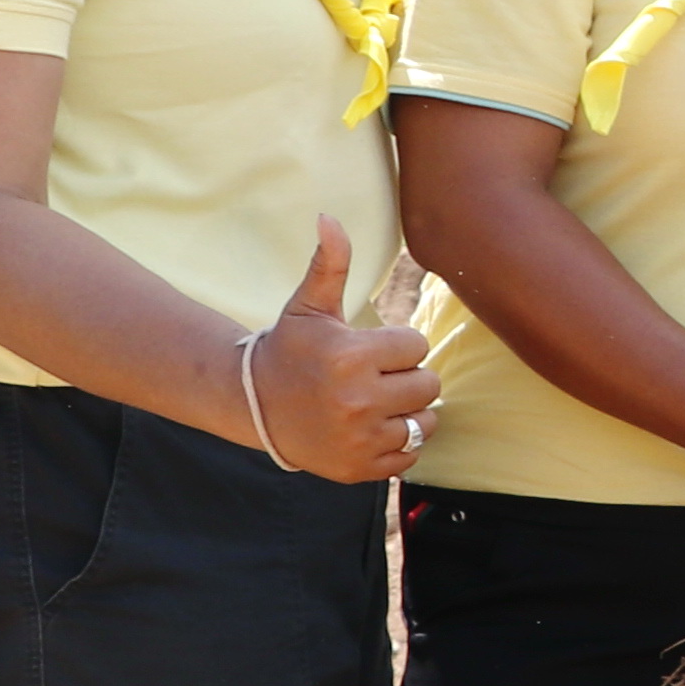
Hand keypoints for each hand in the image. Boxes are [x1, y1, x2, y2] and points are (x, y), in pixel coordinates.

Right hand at [241, 220, 440, 483]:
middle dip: (406, 378)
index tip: (369, 350)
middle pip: (429, 385)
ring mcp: (359, 440)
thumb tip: (329, 216)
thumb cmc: (291, 350)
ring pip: (425, 422)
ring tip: (375, 403)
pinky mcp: (361, 469)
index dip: (397, 345)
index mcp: (350, 358)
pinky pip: (410, 455)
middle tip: (374, 378)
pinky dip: (397, 444)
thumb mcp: (308, 306)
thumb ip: (329, 264)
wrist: (256, 406)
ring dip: (408, 412)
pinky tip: (369, 429)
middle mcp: (357, 401)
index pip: (417, 346)